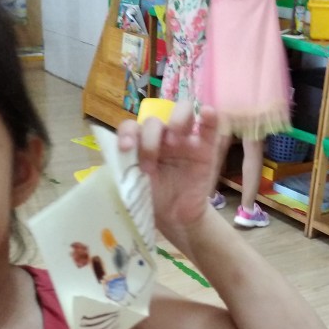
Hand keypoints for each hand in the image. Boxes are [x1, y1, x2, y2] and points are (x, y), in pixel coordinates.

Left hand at [118, 102, 220, 237]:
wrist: (174, 217)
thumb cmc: (153, 198)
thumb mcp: (134, 182)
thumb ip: (126, 166)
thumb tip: (118, 154)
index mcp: (142, 142)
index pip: (132, 126)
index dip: (127, 133)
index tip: (125, 149)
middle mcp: (163, 136)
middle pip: (154, 120)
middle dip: (149, 140)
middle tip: (149, 166)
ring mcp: (185, 139)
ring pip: (183, 110)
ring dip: (176, 120)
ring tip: (174, 142)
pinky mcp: (206, 148)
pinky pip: (210, 127)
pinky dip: (210, 116)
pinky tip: (206, 113)